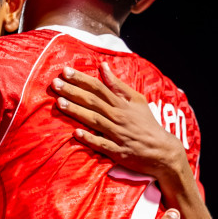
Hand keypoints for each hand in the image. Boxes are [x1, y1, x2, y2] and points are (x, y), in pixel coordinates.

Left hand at [52, 61, 188, 183]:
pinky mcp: (118, 152)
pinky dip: (90, 139)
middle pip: (93, 102)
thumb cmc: (146, 123)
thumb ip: (118, 84)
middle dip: (73, 92)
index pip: (98, 87)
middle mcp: (118, 117)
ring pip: (95, 120)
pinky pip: (102, 145)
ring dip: (77, 111)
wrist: (162, 150)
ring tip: (59, 103)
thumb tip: (103, 66)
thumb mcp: (137, 100)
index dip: (81, 79)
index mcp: (122, 104)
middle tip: (55, 84)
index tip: (65, 71)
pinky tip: (76, 134)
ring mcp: (118, 134)